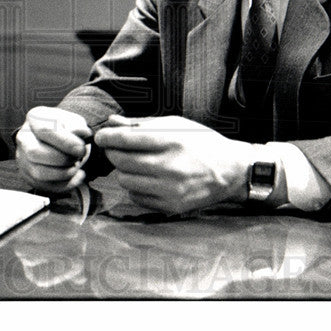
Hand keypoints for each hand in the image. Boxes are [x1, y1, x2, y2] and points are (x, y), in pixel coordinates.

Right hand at [15, 106, 92, 192]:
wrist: (59, 140)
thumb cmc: (67, 129)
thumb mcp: (75, 121)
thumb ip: (78, 126)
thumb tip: (82, 134)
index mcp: (35, 118)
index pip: (46, 130)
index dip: (66, 142)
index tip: (81, 149)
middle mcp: (23, 137)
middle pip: (36, 152)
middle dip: (62, 158)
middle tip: (78, 157)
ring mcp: (22, 157)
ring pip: (38, 172)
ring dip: (63, 173)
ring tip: (76, 166)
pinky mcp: (27, 175)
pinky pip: (44, 185)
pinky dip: (64, 184)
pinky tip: (76, 176)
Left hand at [94, 115, 252, 213]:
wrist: (230, 171)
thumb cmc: (201, 142)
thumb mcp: (175, 125)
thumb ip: (141, 124)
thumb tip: (112, 123)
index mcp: (172, 142)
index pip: (126, 140)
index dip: (107, 138)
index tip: (101, 137)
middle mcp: (170, 167)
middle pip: (121, 162)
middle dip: (113, 153)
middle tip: (116, 148)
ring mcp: (170, 190)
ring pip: (125, 181)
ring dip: (124, 171)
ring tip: (135, 163)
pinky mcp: (171, 207)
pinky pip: (136, 197)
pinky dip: (135, 187)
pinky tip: (147, 178)